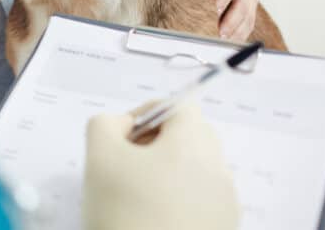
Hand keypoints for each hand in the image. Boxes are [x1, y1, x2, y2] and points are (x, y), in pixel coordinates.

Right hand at [82, 102, 239, 229]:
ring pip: (196, 170)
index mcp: (195, 145)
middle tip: (126, 164)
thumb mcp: (99, 157)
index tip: (122, 139)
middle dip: (157, 142)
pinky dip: (178, 200)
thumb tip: (123, 125)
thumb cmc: (123, 212)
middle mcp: (219, 171)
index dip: (146, 113)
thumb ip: (106, 124)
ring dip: (167, 172)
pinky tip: (152, 219)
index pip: (179, 107)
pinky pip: (202, 201)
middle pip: (192, 137)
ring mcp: (226, 206)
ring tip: (136, 196)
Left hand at [205, 0, 257, 39]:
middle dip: (230, 20)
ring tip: (222, 40)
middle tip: (217, 32)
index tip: (213, 10)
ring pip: (248, 14)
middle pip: (242, 3)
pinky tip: (231, 41)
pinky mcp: (251, 1)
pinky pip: (250, 19)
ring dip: (236, 29)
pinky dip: (241, 32)